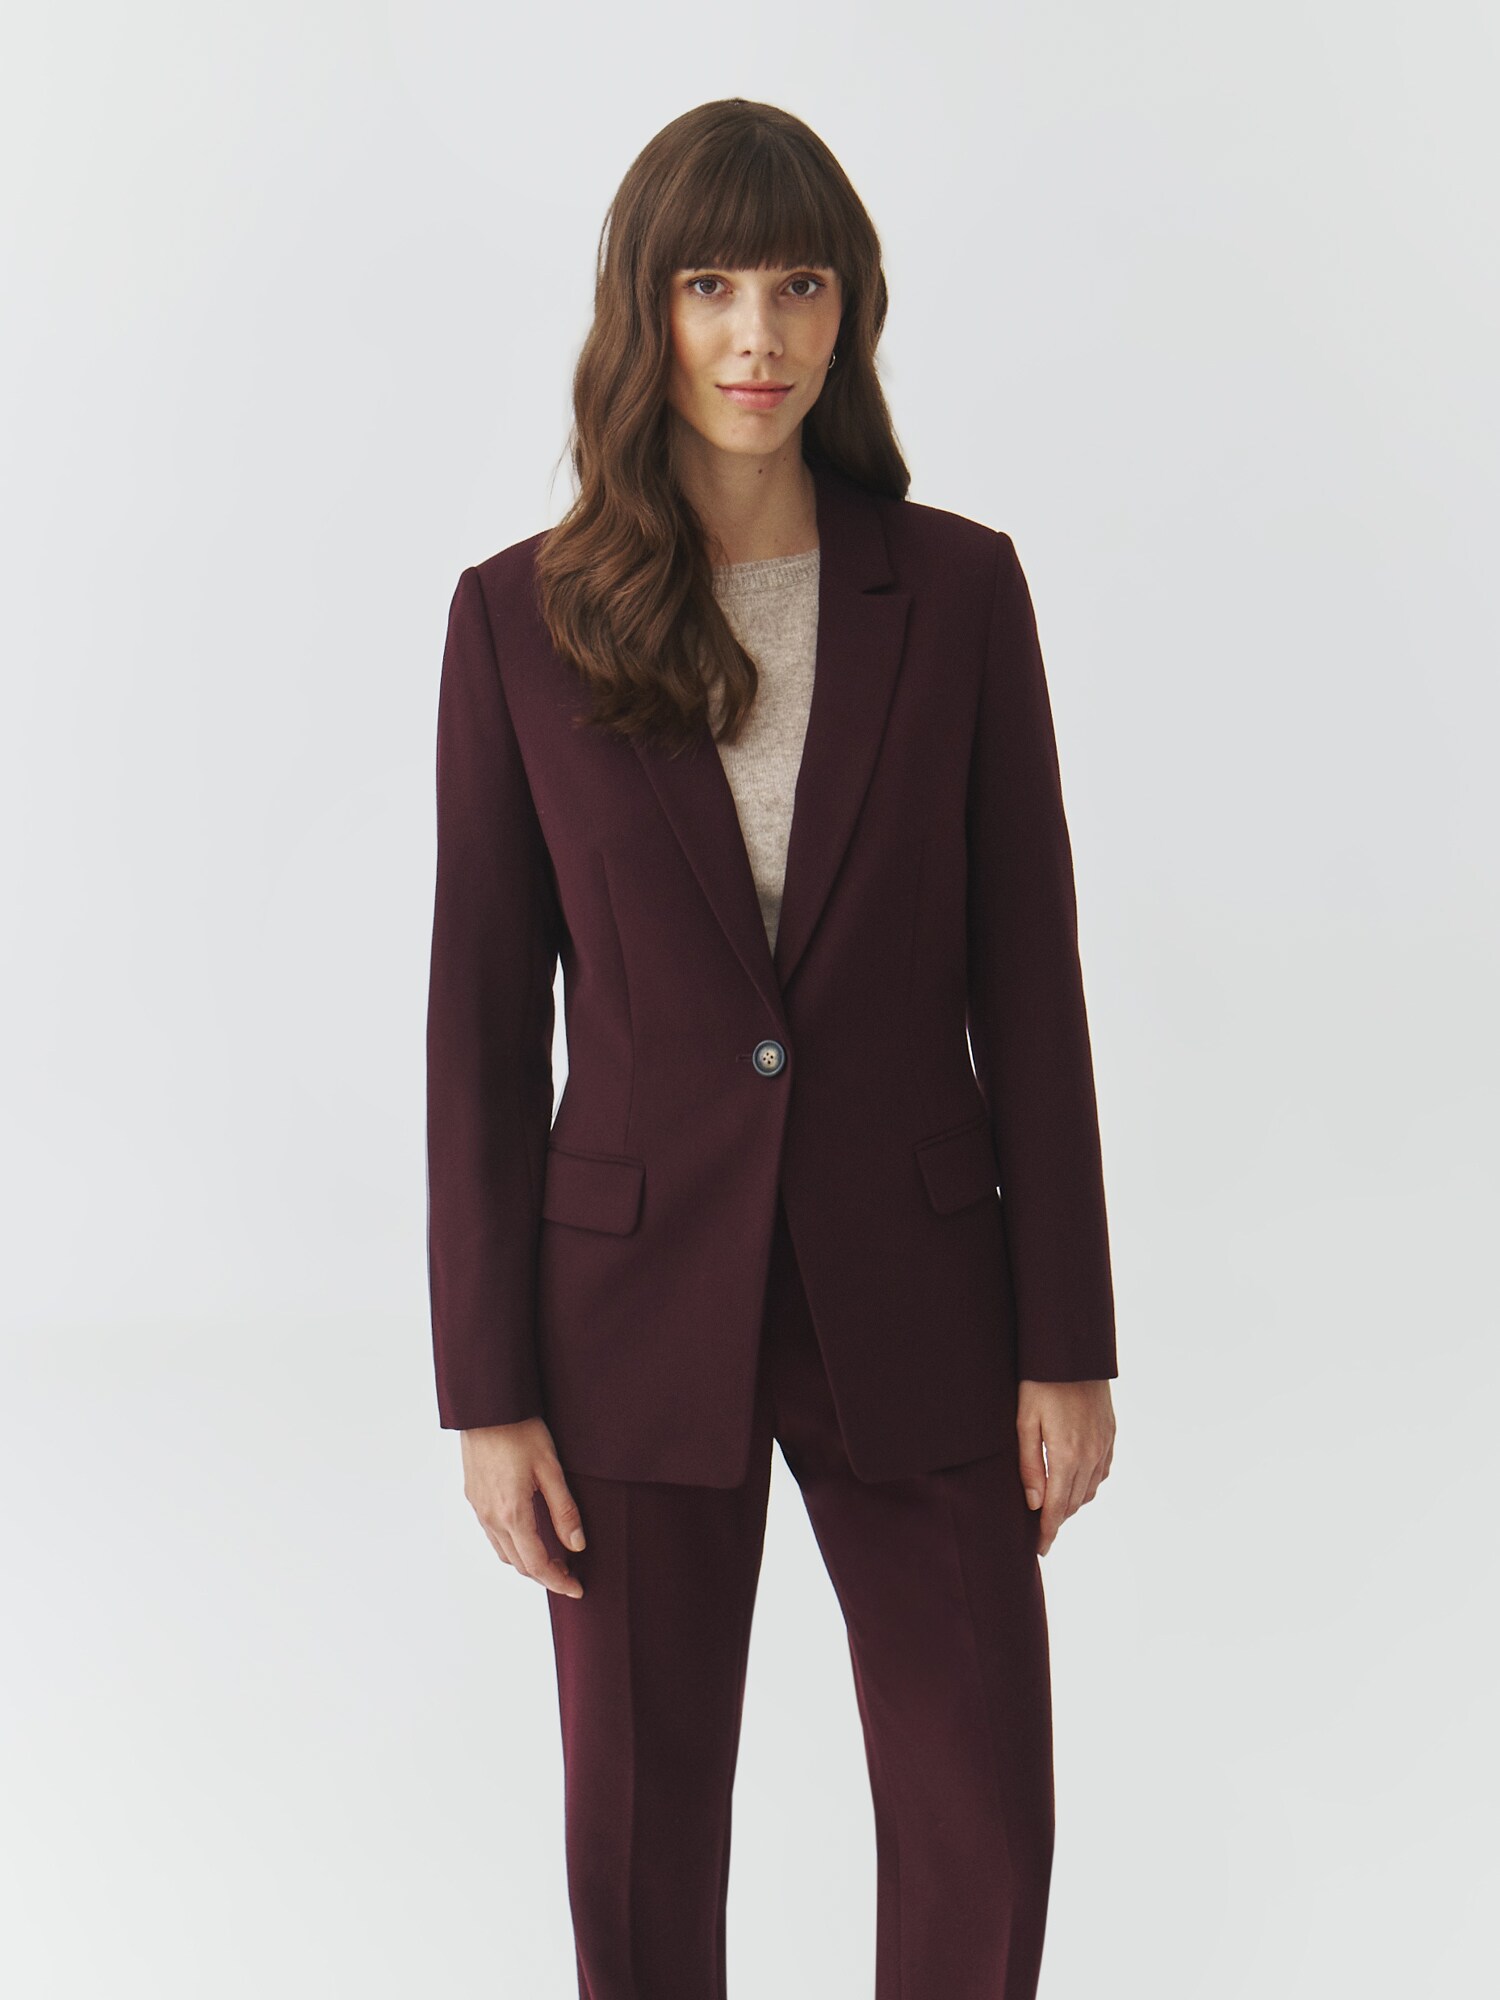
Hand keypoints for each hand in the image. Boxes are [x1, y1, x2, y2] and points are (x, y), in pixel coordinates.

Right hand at [459, 1417, 587, 1597]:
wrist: (487, 1406)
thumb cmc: (520, 1430)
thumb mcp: (550, 1468)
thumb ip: (564, 1510)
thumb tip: (577, 1545)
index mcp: (512, 1513)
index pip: (537, 1564)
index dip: (558, 1581)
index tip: (577, 1589)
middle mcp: (491, 1516)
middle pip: (518, 1563)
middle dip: (544, 1575)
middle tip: (569, 1575)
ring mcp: (478, 1508)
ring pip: (502, 1552)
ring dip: (526, 1562)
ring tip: (552, 1558)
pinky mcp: (473, 1497)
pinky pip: (492, 1534)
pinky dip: (511, 1546)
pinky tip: (526, 1535)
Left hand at [1016, 1379, 1114, 1556]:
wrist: (1073, 1352)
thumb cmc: (1040, 1383)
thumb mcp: (1024, 1422)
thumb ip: (1029, 1465)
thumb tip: (1035, 1504)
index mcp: (1067, 1455)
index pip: (1058, 1507)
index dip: (1049, 1531)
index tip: (1040, 1549)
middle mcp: (1091, 1455)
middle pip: (1075, 1502)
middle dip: (1059, 1519)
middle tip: (1042, 1530)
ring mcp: (1104, 1444)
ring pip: (1091, 1489)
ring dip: (1074, 1503)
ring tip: (1055, 1509)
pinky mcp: (1110, 1433)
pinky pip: (1102, 1471)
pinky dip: (1089, 1484)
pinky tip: (1076, 1483)